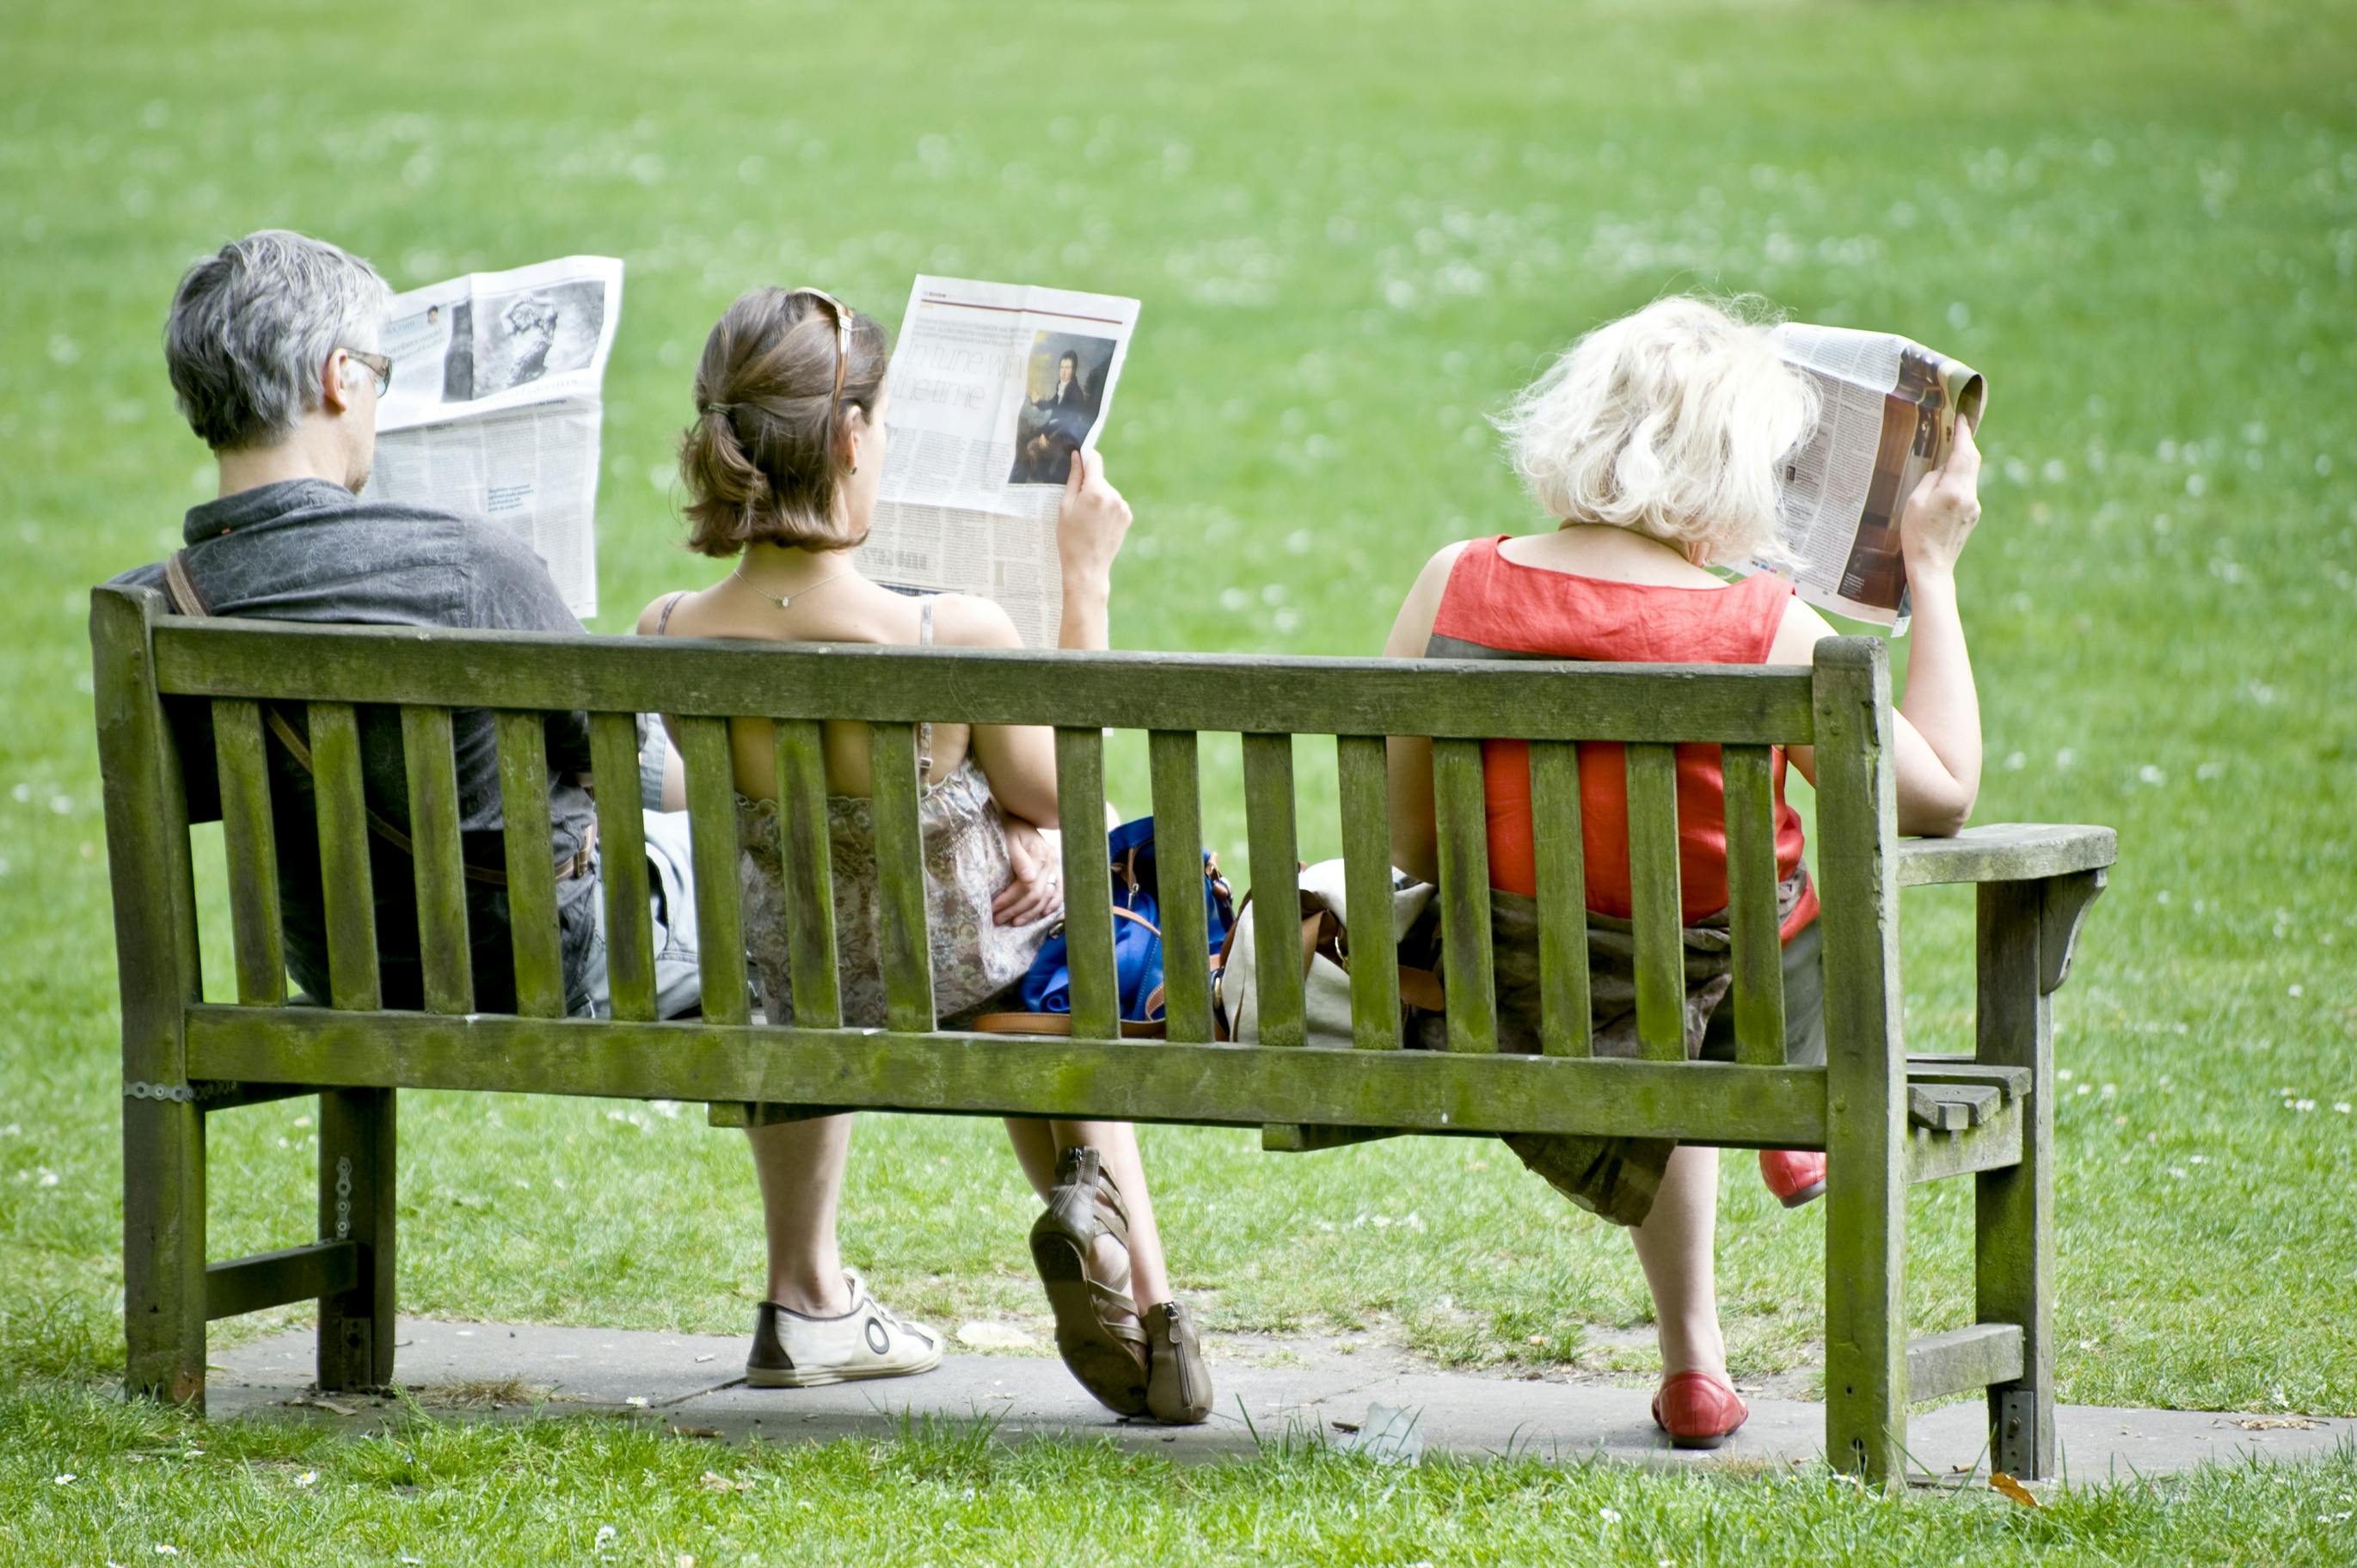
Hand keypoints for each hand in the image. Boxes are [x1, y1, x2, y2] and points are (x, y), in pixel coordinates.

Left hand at [994, 818, 1063, 926]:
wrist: (1016, 814)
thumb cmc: (1008, 825)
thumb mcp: (1009, 838)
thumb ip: (1018, 858)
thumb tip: (1028, 879)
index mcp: (1040, 854)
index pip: (1026, 886)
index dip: (1009, 900)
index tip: (992, 909)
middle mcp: (1050, 862)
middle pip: (1035, 895)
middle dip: (1015, 909)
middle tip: (997, 919)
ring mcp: (1053, 866)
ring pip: (1045, 897)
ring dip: (1030, 912)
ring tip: (1013, 922)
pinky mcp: (1052, 868)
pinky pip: (1057, 891)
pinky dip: (1051, 904)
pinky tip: (1042, 915)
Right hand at [1057, 447, 1131, 588]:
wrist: (1087, 568)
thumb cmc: (1070, 538)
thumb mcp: (1065, 507)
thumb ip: (1073, 479)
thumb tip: (1078, 456)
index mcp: (1095, 491)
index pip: (1094, 460)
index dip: (1085, 456)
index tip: (1078, 457)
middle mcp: (1113, 496)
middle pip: (1099, 478)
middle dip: (1088, 485)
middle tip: (1076, 506)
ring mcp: (1123, 507)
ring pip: (1107, 491)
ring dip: (1098, 498)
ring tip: (1087, 520)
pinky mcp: (1127, 516)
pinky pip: (1114, 504)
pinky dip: (1106, 509)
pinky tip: (1097, 525)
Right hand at [1900, 414, 1982, 581]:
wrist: (1932, 567)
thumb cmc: (1917, 535)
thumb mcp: (1915, 502)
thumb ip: (1931, 479)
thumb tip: (1943, 469)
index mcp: (1954, 489)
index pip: (1964, 453)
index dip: (1964, 433)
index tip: (1963, 418)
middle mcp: (1969, 496)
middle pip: (1972, 461)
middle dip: (1966, 444)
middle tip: (1958, 428)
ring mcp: (1973, 506)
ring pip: (1970, 476)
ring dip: (1961, 463)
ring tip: (1947, 454)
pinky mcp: (1972, 516)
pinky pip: (1966, 490)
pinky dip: (1958, 480)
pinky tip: (1945, 484)